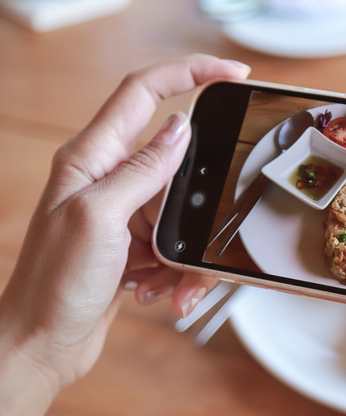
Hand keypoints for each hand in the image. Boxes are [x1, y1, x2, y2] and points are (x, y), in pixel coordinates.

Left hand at [0, 55, 249, 415]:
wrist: (42, 343)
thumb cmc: (54, 284)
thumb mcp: (99, 216)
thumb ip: (142, 169)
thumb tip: (179, 128)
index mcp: (91, 157)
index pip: (144, 92)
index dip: (189, 73)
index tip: (232, 72)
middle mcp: (109, 177)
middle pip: (177, 160)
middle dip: (200, 193)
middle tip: (214, 218)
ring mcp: (125, 210)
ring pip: (183, 209)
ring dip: (186, 247)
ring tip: (167, 279)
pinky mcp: (136, 241)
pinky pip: (178, 242)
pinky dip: (178, 269)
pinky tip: (158, 290)